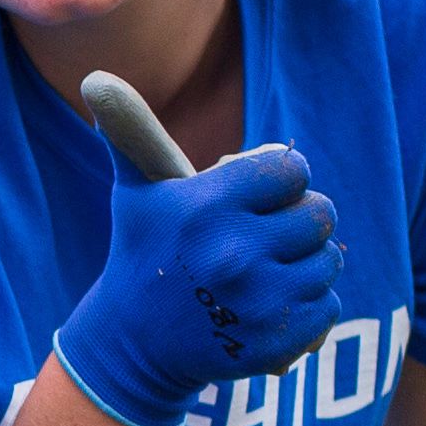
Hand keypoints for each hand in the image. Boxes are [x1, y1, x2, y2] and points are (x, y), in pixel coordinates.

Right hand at [52, 139, 342, 425]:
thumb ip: (133, 133)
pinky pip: (329, 305)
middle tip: (266, 236)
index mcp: (205, 207)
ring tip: (267, 273)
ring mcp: (259, 302)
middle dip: (299, 221)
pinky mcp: (278, 341)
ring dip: (306, 264)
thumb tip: (95, 79)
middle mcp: (234, 253)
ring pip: (330, 260)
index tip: (258, 197)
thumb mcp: (135, 192)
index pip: (293, 169)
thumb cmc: (142, 252)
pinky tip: (271, 306)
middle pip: (321, 213)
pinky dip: (308, 306)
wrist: (132, 346)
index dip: (281, 181)